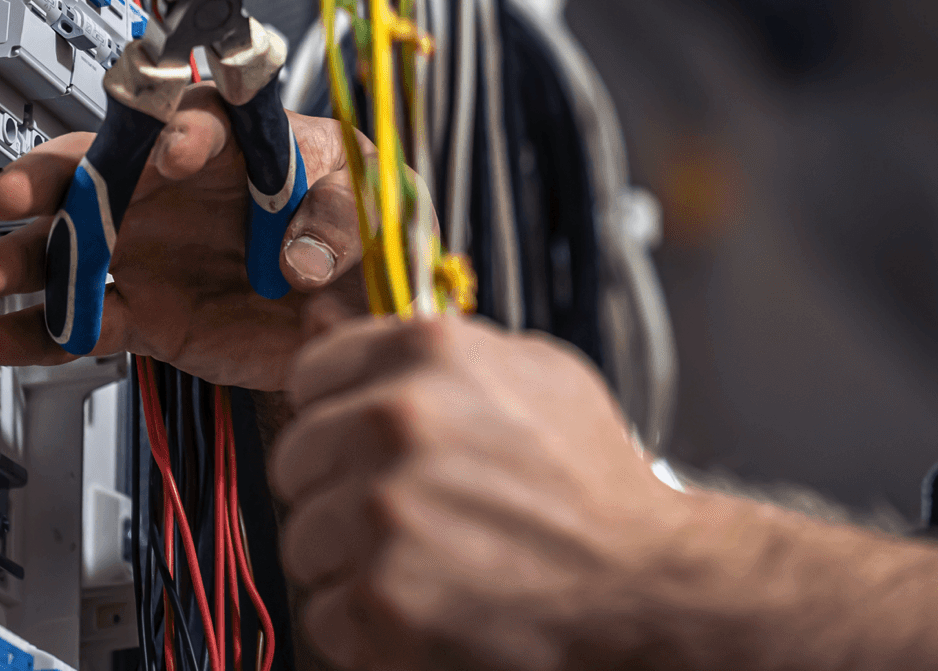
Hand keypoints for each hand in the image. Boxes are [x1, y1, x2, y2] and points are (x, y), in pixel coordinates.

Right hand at [0, 88, 371, 388]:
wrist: (359, 310)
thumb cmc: (360, 227)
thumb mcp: (372, 204)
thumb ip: (338, 220)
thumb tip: (301, 256)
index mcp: (236, 143)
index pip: (196, 119)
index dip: (182, 130)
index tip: (177, 151)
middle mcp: (177, 190)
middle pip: (100, 169)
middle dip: (51, 178)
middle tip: (14, 193)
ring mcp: (154, 251)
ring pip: (73, 246)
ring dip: (24, 258)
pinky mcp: (148, 312)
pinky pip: (85, 320)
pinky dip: (41, 332)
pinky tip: (1, 336)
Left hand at [271, 298, 696, 669]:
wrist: (642, 581)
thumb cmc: (591, 479)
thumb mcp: (534, 371)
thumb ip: (440, 346)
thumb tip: (333, 315)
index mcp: (428, 353)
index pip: (312, 372)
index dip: (338, 410)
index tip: (365, 440)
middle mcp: (395, 422)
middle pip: (295, 457)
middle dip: (338, 486)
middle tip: (405, 510)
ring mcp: (382, 513)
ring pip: (303, 537)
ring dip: (349, 556)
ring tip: (425, 560)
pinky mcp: (377, 600)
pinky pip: (322, 611)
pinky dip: (366, 622)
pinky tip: (429, 604)